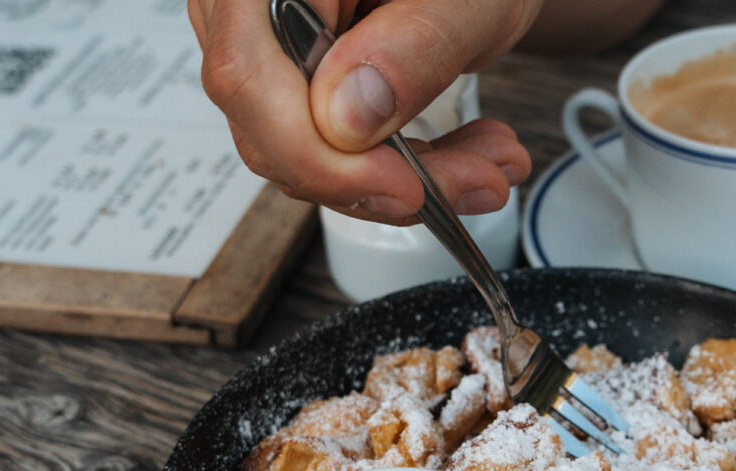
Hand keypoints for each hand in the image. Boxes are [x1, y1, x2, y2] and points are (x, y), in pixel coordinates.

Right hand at [188, 0, 539, 224]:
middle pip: (271, 126)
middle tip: (476, 182)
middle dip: (381, 178)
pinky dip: (402, 163)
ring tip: (487, 166)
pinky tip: (463, 154)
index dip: (319, 155)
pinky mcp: (298, 77)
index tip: (405, 187)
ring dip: (405, 177)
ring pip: (305, 151)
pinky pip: (328, 145)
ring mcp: (267, 43)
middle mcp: (249, 4)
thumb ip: (411, 48)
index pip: (247, 76)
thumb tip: (345, 121)